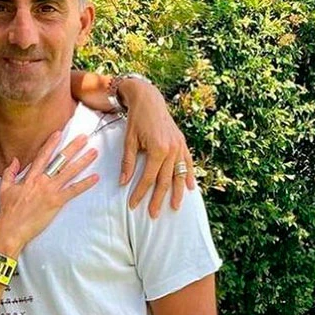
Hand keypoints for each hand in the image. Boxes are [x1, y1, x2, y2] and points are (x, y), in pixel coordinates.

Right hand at [0, 131, 98, 255]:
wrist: (11, 229)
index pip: (42, 156)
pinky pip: (73, 191)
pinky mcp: (56, 203)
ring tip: (93, 153)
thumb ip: (9, 172)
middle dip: (73, 148)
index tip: (59, 133)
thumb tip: (15, 160)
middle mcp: (41, 181)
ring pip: (70, 172)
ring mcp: (50, 191)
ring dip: (83, 161)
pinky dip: (85, 184)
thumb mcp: (4, 188)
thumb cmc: (8, 212)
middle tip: (84, 138)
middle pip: (60, 161)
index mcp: (29, 177)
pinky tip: (94, 178)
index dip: (51, 143)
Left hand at [117, 79, 195, 217]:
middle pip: (165, 181)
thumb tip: (123, 183)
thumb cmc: (136, 119)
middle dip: (158, 199)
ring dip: (177, 192)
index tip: (133, 205)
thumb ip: (128, 163)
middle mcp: (172, 150)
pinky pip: (188, 162)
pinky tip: (191, 187)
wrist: (149, 99)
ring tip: (175, 207)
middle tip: (153, 215)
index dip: (140, 193)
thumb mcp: (129, 141)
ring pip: (179, 174)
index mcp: (158, 150)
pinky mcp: (182, 142)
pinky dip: (189, 175)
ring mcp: (179, 146)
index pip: (148, 178)